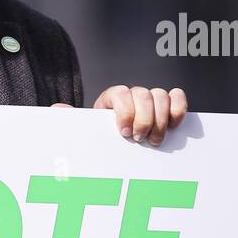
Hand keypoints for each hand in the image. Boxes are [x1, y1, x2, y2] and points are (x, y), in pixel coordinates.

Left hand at [54, 86, 187, 145]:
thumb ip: (71, 119)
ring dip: (161, 119)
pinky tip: (172, 125)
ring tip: (154, 141)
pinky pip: (177, 97)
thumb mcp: (84, 130)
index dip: (125, 111)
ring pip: (161, 95)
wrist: (112, 145)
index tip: (123, 133)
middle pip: (144, 94)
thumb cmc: (98, 138)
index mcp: (110, 98)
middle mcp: (132, 95)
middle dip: (145, 119)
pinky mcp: (167, 107)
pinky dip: (178, 108)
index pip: (120, 92)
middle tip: (139, 140)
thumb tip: (58, 108)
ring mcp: (151, 100)